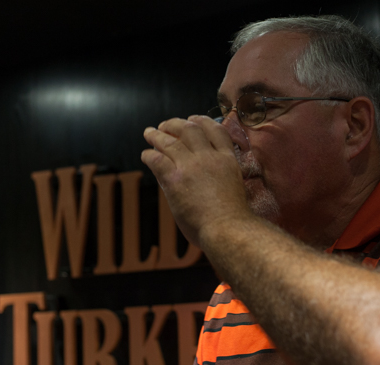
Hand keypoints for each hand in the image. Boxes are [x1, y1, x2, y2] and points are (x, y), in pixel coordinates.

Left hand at [141, 116, 250, 247]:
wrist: (228, 229)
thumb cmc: (234, 219)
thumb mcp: (234, 188)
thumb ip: (221, 177)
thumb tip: (208, 180)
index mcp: (227, 160)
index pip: (216, 130)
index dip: (203, 121)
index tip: (194, 119)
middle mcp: (209, 157)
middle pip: (190, 129)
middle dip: (176, 124)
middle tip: (166, 125)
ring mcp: (191, 166)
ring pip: (170, 141)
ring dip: (157, 135)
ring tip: (149, 133)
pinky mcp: (174, 178)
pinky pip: (156, 159)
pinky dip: (149, 155)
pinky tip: (145, 156)